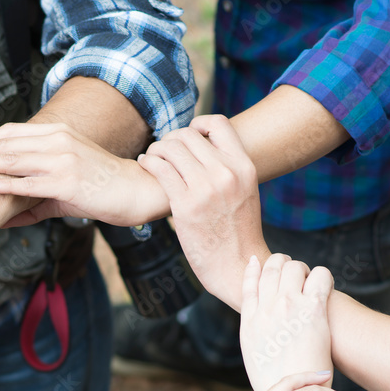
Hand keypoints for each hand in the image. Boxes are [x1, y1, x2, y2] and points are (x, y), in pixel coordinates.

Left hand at [0, 122, 169, 225]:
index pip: (11, 133)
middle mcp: (57, 140)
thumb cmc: (100, 190)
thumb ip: (33, 198)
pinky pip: (28, 183)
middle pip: (6, 145)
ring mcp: (62, 159)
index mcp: (57, 134)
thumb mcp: (64, 186)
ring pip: (12, 160)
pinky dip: (4, 184)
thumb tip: (6, 216)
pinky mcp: (66, 180)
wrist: (135, 192)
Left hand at [139, 114, 269, 310]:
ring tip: (151, 157)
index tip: (188, 136)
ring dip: (156, 148)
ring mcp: (206, 188)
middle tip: (163, 150)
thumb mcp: (245, 193)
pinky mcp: (185, 205)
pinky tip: (144, 164)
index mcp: (244, 167)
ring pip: (171, 148)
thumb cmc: (238, 233)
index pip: (219, 124)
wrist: (237, 266)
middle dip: (171, 138)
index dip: (198, 124)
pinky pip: (160, 169)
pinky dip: (148, 161)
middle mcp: (226, 173)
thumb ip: (230, 171)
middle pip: (188, 134)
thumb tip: (208, 152)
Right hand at [239, 253, 333, 390]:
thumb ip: (254, 333)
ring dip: (305, 271)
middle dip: (285, 266)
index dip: (256, 267)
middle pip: (273, 266)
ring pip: (295, 266)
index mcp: (250, 320)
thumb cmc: (279, 381)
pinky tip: (326, 289)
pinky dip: (324, 277)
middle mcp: (267, 309)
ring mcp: (288, 307)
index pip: (249, 281)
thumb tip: (261, 326)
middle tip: (296, 277)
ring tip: (312, 284)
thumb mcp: (254, 355)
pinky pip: (320, 276)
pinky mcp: (313, 310)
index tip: (260, 262)